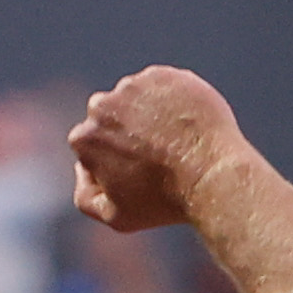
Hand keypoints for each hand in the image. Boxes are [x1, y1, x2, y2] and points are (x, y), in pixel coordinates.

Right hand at [69, 66, 244, 236]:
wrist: (211, 175)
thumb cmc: (163, 201)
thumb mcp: (116, 217)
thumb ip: (85, 197)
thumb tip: (82, 169)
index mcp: (85, 138)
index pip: (91, 144)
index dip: (111, 160)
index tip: (136, 172)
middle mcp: (102, 106)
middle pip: (109, 117)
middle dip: (124, 131)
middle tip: (154, 155)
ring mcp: (134, 87)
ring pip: (134, 99)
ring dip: (147, 113)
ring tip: (172, 141)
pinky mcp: (164, 75)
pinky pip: (161, 87)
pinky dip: (170, 102)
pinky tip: (185, 125)